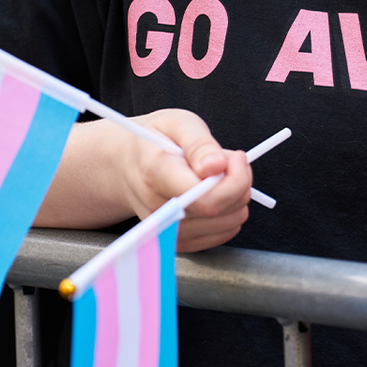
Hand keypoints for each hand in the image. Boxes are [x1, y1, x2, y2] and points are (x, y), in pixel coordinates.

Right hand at [36, 109, 251, 251]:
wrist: (127, 165)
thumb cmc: (154, 142)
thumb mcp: (176, 123)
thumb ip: (199, 143)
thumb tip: (217, 166)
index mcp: (156, 175)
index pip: (207, 197)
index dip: (235, 178)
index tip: (235, 157)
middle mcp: (160, 209)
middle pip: (222, 211)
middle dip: (239, 182)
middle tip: (227, 160)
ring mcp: (169, 231)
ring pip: (230, 222)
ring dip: (235, 196)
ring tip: (215, 175)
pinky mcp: (180, 242)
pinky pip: (225, 232)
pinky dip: (229, 211)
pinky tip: (213, 192)